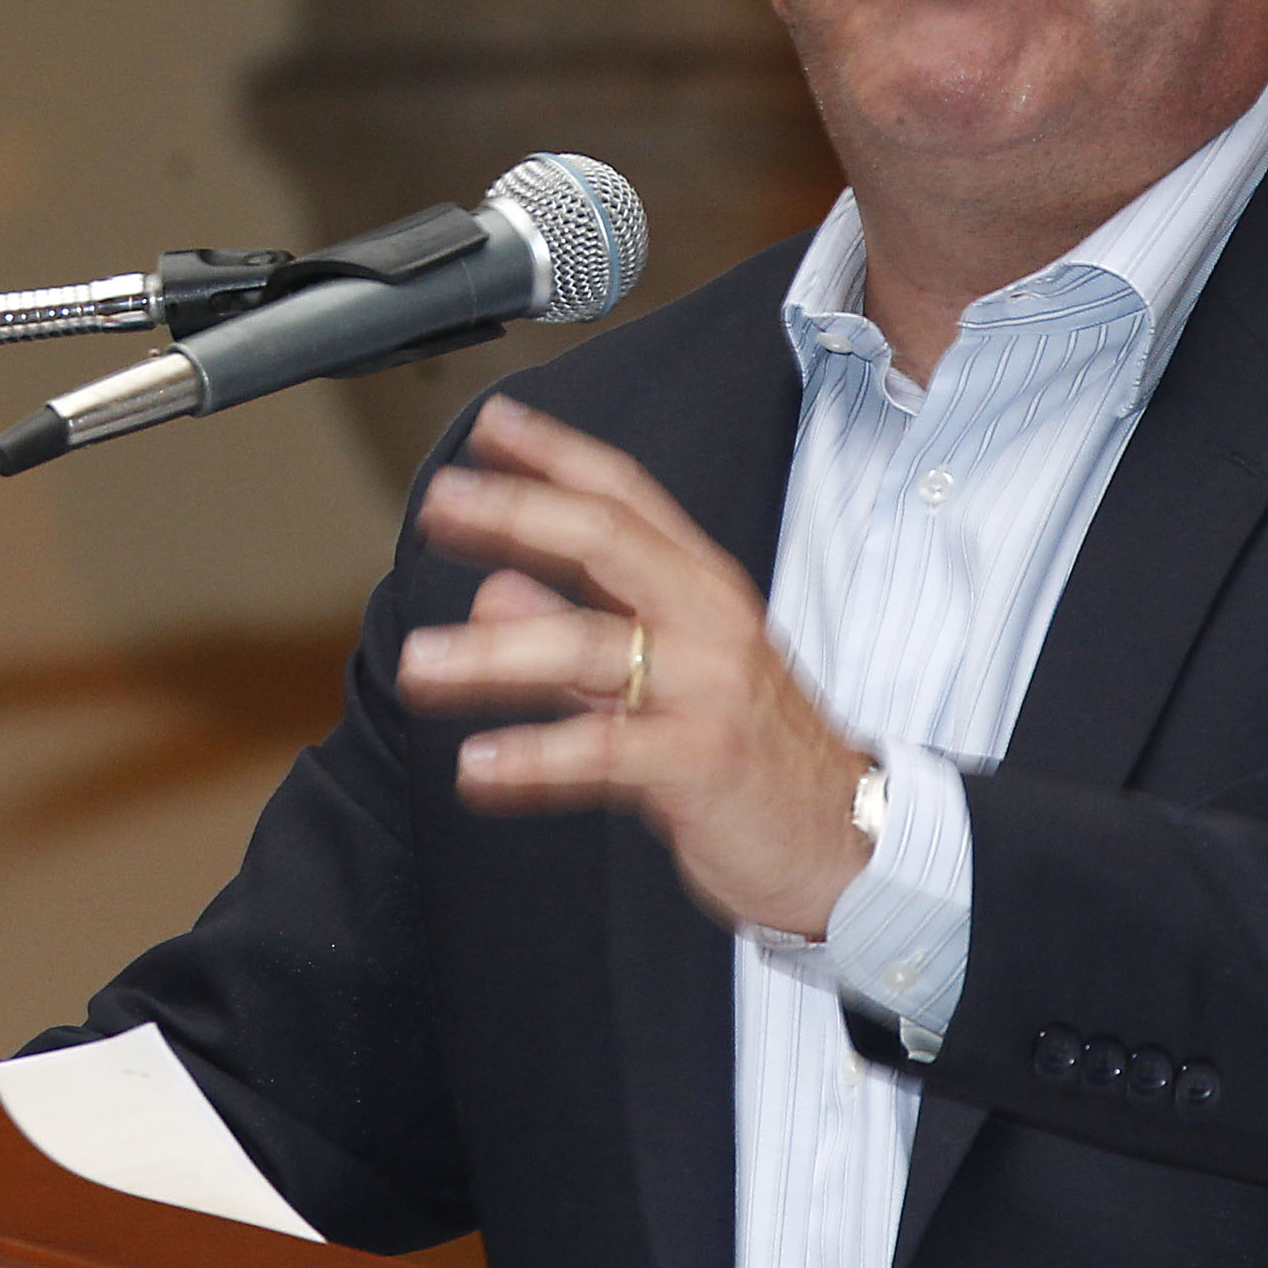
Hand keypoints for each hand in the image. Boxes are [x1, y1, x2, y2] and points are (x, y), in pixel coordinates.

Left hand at [397, 396, 871, 937]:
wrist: (849, 840)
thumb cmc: (753, 751)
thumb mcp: (666, 674)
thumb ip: (581, 631)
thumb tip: (495, 589)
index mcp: (701, 586)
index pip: (626, 496)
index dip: (556, 453)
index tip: (489, 426)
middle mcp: (708, 621)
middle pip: (605, 541)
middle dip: (516, 514)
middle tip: (438, 504)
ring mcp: (708, 689)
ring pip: (591, 647)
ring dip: (493, 654)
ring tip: (417, 663)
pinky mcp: (702, 762)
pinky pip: (605, 751)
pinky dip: (534, 758)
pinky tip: (476, 767)